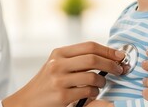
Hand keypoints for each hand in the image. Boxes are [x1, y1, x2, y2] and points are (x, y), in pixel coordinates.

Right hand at [3, 41, 124, 106]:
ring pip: (93, 76)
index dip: (108, 50)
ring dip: (102, 81)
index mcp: (59, 53)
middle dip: (111, 64)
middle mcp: (58, 64)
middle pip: (93, 58)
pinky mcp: (62, 95)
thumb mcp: (57, 65)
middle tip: (120, 69)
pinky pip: (88, 91)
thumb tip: (106, 55)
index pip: (89, 46)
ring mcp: (59, 80)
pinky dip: (94, 92)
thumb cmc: (46, 83)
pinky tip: (91, 93)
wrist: (26, 102)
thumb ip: (76, 59)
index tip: (120, 55)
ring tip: (101, 84)